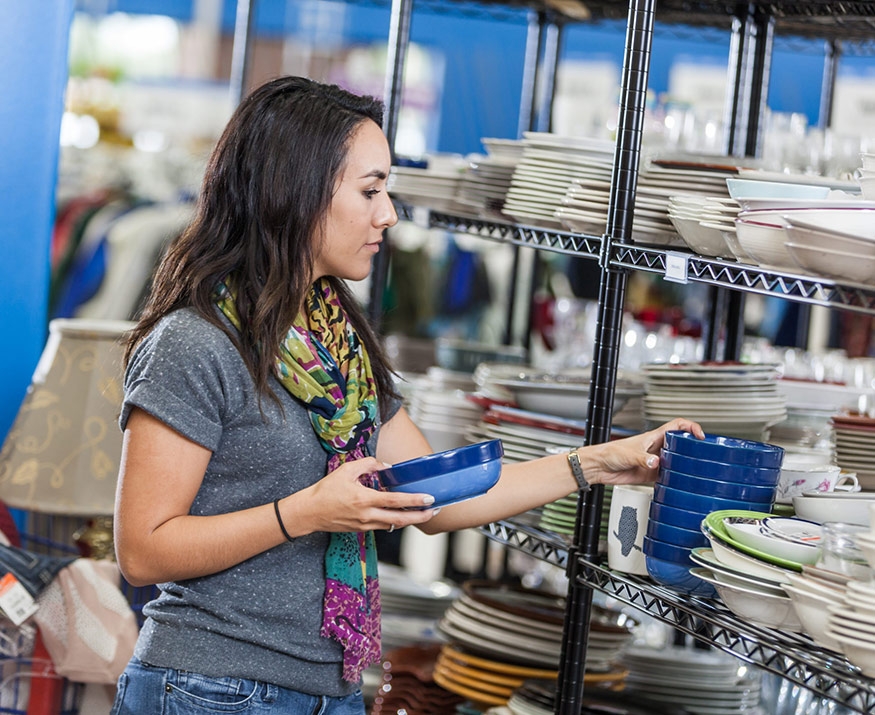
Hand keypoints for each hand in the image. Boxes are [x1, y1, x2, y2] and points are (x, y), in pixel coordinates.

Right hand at [297, 457, 438, 533]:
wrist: (309, 512)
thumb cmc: (326, 490)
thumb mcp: (346, 470)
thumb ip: (368, 465)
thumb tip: (385, 466)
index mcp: (364, 500)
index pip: (395, 501)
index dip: (415, 501)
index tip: (429, 499)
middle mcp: (367, 516)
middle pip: (400, 519)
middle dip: (420, 516)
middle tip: (434, 511)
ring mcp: (364, 525)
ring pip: (393, 524)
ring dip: (409, 519)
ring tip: (422, 512)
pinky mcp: (361, 530)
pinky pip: (383, 525)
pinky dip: (394, 520)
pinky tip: (401, 513)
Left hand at [591, 418, 704, 486]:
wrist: (599, 467)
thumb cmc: (610, 453)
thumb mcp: (628, 454)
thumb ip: (643, 459)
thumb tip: (657, 463)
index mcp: (653, 437)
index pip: (677, 426)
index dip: (690, 427)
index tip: (700, 435)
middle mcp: (656, 448)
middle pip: (681, 444)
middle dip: (693, 448)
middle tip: (703, 455)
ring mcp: (655, 461)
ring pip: (677, 460)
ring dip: (686, 465)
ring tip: (696, 470)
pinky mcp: (651, 474)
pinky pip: (669, 475)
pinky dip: (676, 478)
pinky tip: (680, 483)